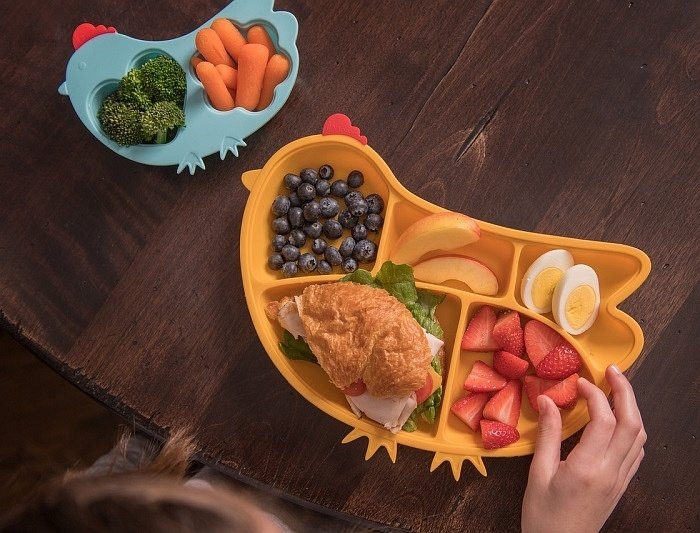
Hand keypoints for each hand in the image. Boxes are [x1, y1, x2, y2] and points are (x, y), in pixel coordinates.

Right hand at [521, 365, 645, 532]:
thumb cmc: (543, 515)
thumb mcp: (538, 473)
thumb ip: (548, 435)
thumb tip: (548, 400)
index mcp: (587, 468)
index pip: (603, 420)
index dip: (594, 394)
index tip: (578, 382)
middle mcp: (611, 472)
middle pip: (632, 423)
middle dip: (625, 391)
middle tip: (612, 371)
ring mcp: (620, 480)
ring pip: (640, 436)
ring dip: (631, 408)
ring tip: (615, 390)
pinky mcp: (622, 486)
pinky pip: (637, 452)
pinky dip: (632, 429)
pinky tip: (618, 422)